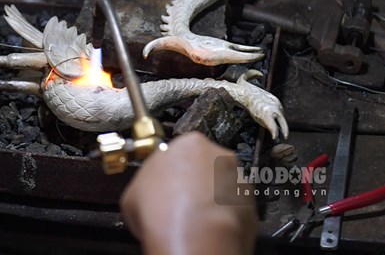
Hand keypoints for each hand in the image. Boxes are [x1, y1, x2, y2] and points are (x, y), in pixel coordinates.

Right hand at [120, 132, 257, 254]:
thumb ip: (147, 181)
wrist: (194, 241)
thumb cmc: (165, 213)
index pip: (179, 149)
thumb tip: (148, 191)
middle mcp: (219, 155)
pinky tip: (205, 228)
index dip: (170, 169)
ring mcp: (238, 180)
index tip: (163, 183)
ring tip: (190, 219)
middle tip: (176, 201)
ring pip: (221, 185)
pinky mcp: (251, 206)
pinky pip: (233, 207)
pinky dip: (222, 216)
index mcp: (190, 142)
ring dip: (209, 197)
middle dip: (193, 180)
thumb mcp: (134, 191)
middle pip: (204, 164)